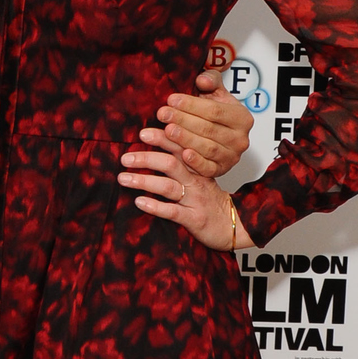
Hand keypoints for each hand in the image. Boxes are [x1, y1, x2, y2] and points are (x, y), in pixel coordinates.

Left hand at [116, 149, 255, 251]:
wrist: (233, 225)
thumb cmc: (210, 200)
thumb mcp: (200, 177)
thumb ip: (181, 162)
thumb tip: (155, 148)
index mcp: (197, 168)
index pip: (179, 147)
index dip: (162, 139)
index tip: (142, 133)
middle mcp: (195, 181)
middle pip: (170, 164)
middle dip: (146, 159)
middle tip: (125, 158)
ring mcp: (194, 199)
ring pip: (168, 186)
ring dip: (144, 181)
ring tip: (123, 178)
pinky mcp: (193, 218)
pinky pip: (173, 211)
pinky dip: (155, 206)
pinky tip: (139, 202)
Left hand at [123, 69, 252, 184]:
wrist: (218, 137)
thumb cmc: (215, 114)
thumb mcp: (216, 94)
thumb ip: (211, 82)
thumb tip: (202, 79)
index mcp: (242, 118)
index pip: (214, 110)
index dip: (191, 104)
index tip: (172, 99)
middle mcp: (240, 139)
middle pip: (209, 129)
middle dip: (183, 120)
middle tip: (163, 113)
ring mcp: (232, 157)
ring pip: (207, 148)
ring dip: (184, 139)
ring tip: (166, 130)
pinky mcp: (221, 171)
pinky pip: (208, 168)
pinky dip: (195, 162)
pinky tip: (182, 154)